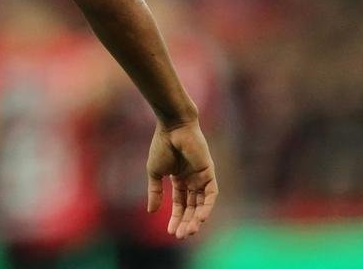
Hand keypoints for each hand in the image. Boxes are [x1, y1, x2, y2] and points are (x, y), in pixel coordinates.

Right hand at [146, 119, 217, 238]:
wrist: (172, 127)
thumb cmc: (162, 145)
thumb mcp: (155, 172)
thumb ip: (155, 192)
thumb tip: (151, 211)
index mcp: (180, 178)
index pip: (180, 203)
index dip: (176, 217)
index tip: (171, 231)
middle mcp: (192, 179)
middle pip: (191, 206)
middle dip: (186, 222)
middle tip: (181, 236)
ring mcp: (201, 177)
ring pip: (202, 204)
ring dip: (196, 218)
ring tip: (189, 231)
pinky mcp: (209, 172)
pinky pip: (211, 194)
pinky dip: (206, 207)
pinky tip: (199, 218)